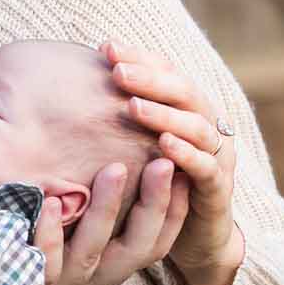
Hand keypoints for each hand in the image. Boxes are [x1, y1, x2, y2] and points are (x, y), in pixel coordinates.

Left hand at [29, 150, 188, 284]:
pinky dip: (47, 234)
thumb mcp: (49, 255)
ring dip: (105, 210)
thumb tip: (101, 166)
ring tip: (115, 170)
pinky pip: (40, 268)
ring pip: (91, 255)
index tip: (187, 174)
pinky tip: (50, 204)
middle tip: (165, 163)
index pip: (150, 250)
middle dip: (154, 207)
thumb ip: (74, 223)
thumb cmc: (4, 274)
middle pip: (134, 253)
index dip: (173, 215)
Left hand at [102, 41, 243, 284]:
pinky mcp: (218, 189)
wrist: (194, 236)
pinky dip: (187, 154)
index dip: (139, 58)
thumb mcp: (133, 146)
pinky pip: (206, 167)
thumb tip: (65, 87)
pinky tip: (163, 146)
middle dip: (149, 79)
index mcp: (185, 109)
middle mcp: (206, 125)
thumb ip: (112, 118)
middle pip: (184, 91)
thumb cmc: (154, 183)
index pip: (167, 72)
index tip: (105, 48)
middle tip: (116, 71)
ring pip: (197, 126)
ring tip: (134, 106)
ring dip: (165, 115)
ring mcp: (218, 156)